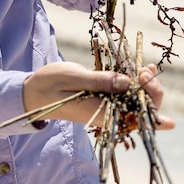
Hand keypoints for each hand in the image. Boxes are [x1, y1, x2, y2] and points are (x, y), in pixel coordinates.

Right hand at [23, 61, 174, 129]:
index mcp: (101, 114)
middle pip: (141, 112)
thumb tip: (128, 82)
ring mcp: (105, 109)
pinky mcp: (101, 101)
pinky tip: (141, 72)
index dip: (149, 96)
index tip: (143, 74)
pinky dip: (134, 84)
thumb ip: (100, 81)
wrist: (31, 94)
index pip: (137, 115)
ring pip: (134, 104)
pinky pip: (123, 96)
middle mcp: (107, 115)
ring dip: (145, 87)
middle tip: (147, 68)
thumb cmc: (48, 85)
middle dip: (151, 91)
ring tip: (149, 68)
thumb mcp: (73, 77)